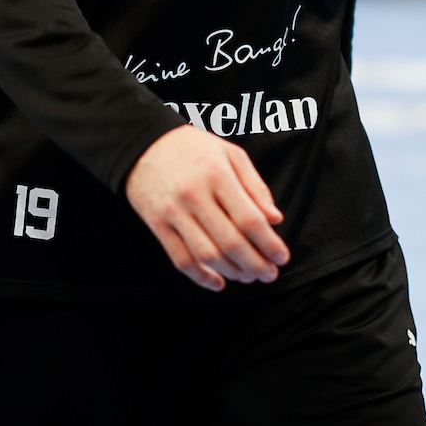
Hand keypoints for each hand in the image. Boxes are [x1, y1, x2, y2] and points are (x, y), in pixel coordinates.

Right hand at [125, 124, 287, 291]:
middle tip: (269, 274)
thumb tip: (275, 219)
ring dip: (232, 273)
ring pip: (207, 255)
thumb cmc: (193, 148)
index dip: (269, 244)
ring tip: (248, 277)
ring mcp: (173, 212)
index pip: (249, 219)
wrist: (143, 143)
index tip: (282, 256)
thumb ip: (255, 187)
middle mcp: (194, 194)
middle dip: (255, 264)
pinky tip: (218, 282)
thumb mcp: (231, 154)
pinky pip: (180, 258)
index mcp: (217, 174)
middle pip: (230, 242)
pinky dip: (200, 277)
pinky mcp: (157, 224)